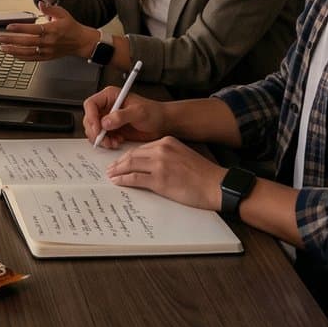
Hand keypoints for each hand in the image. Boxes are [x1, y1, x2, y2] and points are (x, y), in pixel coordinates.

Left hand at [0, 3, 98, 61]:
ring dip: (13, 51)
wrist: (81, 42)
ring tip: (3, 48)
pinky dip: (21, 57)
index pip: (33, 29)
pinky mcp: (47, 57)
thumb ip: (50, 8)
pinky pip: (32, 59)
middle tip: (0, 38)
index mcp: (52, 30)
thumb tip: (41, 4)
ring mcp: (47, 51)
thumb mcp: (63, 13)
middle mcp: (49, 42)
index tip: (9, 27)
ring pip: (27, 52)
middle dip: (11, 40)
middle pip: (27, 42)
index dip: (20, 28)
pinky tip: (13, 55)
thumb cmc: (71, 27)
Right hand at [82, 85, 170, 146]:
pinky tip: (117, 142)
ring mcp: (109, 119)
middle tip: (104, 139)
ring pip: (94, 130)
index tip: (98, 128)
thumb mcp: (139, 112)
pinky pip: (102, 137)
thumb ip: (121, 116)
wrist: (162, 124)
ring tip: (112, 142)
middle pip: (89, 118)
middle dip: (95, 131)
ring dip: (101, 139)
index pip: (91, 104)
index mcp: (110, 96)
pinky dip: (107, 142)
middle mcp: (107, 107)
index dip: (91, 117)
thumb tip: (106, 122)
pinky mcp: (112, 129)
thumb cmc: (154, 113)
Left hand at [105, 137, 225, 211]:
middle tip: (110, 168)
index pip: (141, 148)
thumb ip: (166, 155)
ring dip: (117, 171)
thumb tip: (150, 163)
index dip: (127, 156)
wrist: (217, 185)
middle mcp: (161, 150)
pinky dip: (123, 180)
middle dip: (118, 163)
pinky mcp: (159, 180)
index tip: (120, 161)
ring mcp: (159, 165)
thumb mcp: (183, 155)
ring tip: (111, 175)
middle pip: (132, 155)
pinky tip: (118, 182)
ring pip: (130, 165)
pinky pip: (135, 178)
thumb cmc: (203, 174)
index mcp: (167, 142)